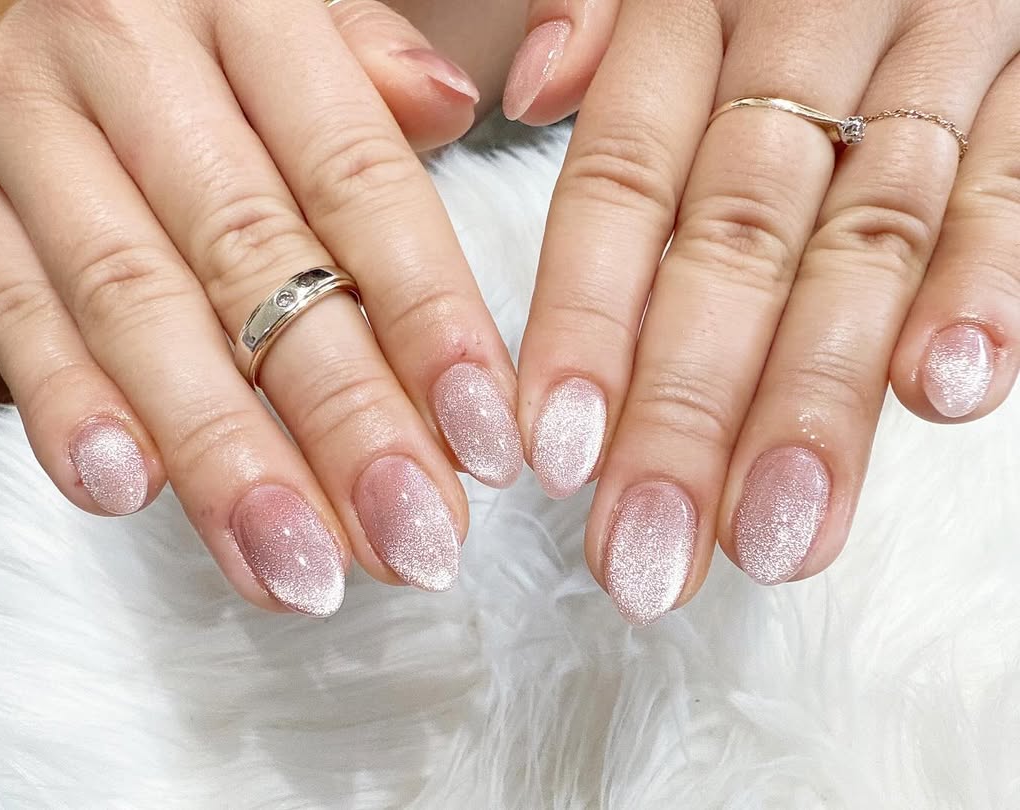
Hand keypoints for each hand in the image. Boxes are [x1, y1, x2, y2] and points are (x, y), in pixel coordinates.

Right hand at [0, 0, 524, 616]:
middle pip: (254, 263)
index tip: (486, 442)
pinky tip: (132, 496)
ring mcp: (35, 131)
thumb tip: (451, 107)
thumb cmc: (210, 35)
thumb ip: (375, 65)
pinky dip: (69, 407)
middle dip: (340, 421)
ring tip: (298, 566)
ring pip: (137, 308)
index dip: (429, 319)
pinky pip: (12, 310)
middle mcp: (135, 61)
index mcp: (249, 11)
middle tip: (411, 541)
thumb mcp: (304, 21)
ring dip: (223, 455)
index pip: (358, 179)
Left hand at [506, 0, 1019, 621]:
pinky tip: (945, 391)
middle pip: (732, 244)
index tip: (557, 455)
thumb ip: (601, 12)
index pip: (620, 183)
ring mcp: (928, 60)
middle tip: (648, 551)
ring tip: (776, 532)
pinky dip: (985, 283)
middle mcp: (803, 38)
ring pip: (865, 244)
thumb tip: (533, 89)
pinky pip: (1009, 184)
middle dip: (687, 409)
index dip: (585, 319)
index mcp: (691, 13)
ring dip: (819, 397)